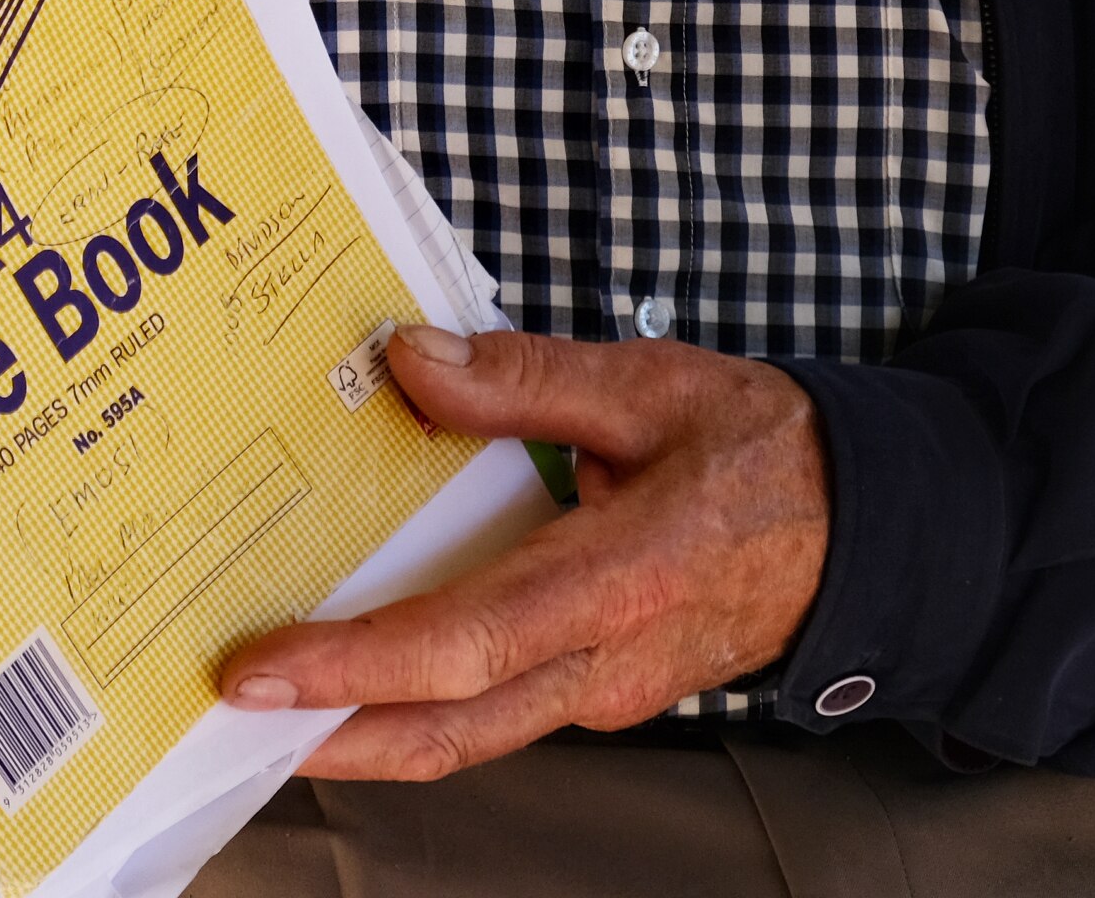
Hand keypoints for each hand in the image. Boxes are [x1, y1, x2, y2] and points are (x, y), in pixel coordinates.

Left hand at [214, 326, 829, 779]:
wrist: (869, 528)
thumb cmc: (769, 451)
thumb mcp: (654, 384)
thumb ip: (526, 377)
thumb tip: (409, 361)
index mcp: (622, 580)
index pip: (465, 643)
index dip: (354, 665)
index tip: (262, 669)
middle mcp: (609, 662)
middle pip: (449, 728)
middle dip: (329, 732)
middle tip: (226, 718)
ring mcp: (610, 691)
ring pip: (470, 733)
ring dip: (367, 729)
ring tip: (274, 701)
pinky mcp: (606, 690)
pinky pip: (499, 710)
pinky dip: (421, 702)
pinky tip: (369, 667)